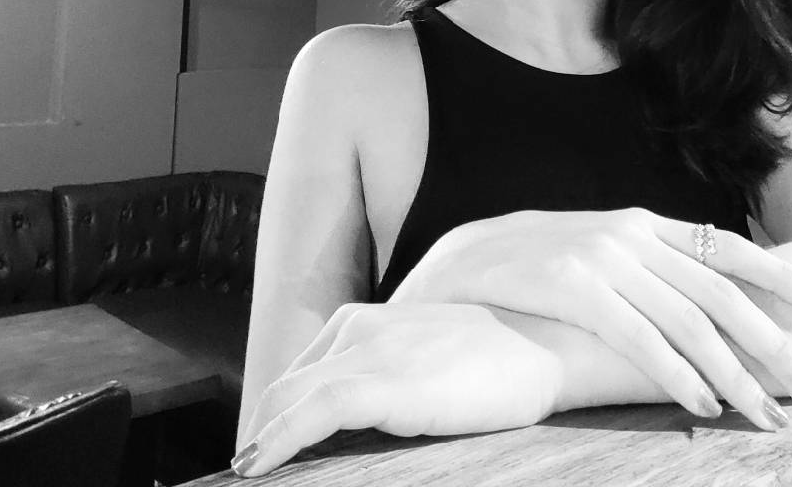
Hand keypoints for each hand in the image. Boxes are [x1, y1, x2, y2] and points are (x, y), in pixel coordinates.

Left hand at [233, 302, 564, 476]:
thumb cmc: (490, 360)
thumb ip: (381, 379)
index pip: (296, 375)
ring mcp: (370, 350)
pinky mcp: (387, 380)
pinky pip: (315, 410)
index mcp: (361, 321)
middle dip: (260, 432)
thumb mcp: (421, 360)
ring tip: (251, 476)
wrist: (542, 344)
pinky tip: (258, 466)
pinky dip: (278, 438)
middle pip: (283, 387)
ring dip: (261, 439)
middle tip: (250, 474)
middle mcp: (356, 327)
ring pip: (288, 397)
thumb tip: (344, 425)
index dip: (271, 419)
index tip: (259, 456)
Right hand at [392, 207, 791, 429]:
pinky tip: (702, 403)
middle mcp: (630, 234)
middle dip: (772, 342)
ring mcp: (603, 257)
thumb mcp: (596, 249)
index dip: (777, 272)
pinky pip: (641, 338)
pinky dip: (679, 374)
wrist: (461, 258)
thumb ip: (643, 264)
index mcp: (640, 223)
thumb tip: (694, 297)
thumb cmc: (533, 261)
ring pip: (690, 321)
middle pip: (720, 292)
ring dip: (735, 374)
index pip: (725, 247)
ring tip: (766, 414)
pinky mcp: (573, 286)